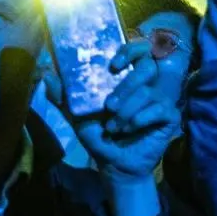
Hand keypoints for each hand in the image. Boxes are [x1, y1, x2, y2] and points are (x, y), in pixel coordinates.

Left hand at [72, 42, 180, 179]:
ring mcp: (159, 99)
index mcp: (126, 78)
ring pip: (148, 92)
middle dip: (126, 86)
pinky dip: (140, 119)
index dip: (130, 50)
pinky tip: (129, 130)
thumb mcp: (76, 115)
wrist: (114, 164)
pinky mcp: (169, 116)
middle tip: (109, 106)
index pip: (137, 50)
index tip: (114, 65)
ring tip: (114, 127)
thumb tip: (48, 75)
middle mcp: (145, 85)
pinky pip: (159, 108)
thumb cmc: (98, 136)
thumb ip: (63, 96)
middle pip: (146, 68)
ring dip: (127, 110)